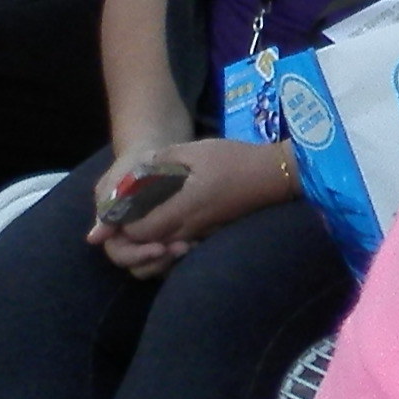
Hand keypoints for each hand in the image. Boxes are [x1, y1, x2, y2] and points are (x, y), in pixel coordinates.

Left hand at [92, 136, 288, 276]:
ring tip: (149, 213)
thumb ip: (161, 161)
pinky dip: (168, 237)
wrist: (274, 175)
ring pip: (163, 247)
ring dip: (152, 236)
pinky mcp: (209, 233)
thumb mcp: (194, 150)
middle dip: (135, 233)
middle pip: (148, 244)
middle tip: (132, 211)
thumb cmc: (234, 160)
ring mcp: (199, 233)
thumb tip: (136, 170)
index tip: (124, 204)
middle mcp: (187, 227)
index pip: (138, 230)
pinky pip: (180, 243)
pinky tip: (171, 216)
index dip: (124, 222)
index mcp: (181, 207)